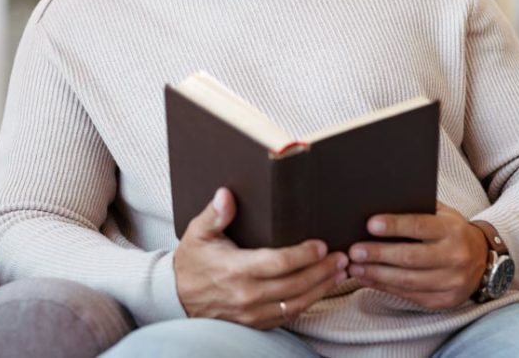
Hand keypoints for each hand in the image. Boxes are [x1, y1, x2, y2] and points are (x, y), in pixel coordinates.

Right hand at [174, 188, 348, 328]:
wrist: (176, 298)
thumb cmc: (191, 262)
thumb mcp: (198, 233)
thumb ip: (215, 214)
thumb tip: (226, 194)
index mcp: (236, 270)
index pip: (279, 263)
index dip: (303, 255)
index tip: (321, 245)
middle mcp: (247, 295)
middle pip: (295, 284)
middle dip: (322, 271)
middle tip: (342, 257)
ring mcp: (252, 313)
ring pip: (297, 303)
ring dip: (322, 288)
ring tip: (340, 273)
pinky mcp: (255, 324)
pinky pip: (288, 316)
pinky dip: (309, 303)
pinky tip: (321, 290)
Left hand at [346, 202, 487, 309]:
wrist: (483, 259)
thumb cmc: (452, 231)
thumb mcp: (443, 214)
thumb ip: (418, 209)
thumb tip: (380, 204)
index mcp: (453, 230)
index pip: (420, 226)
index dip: (395, 226)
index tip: (370, 224)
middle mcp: (455, 256)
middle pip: (411, 257)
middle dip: (379, 254)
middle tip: (354, 251)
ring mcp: (452, 282)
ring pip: (408, 281)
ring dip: (377, 275)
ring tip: (355, 268)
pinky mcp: (444, 300)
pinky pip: (410, 295)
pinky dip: (385, 287)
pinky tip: (368, 279)